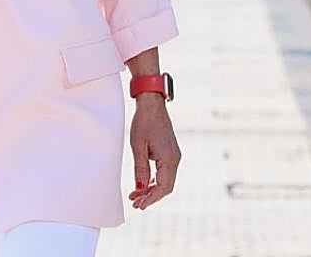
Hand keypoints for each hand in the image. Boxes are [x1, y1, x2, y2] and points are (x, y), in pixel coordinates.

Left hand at [128, 95, 179, 209]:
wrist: (152, 104)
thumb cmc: (144, 122)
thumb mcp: (138, 146)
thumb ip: (140, 169)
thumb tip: (140, 188)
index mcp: (169, 159)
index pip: (163, 187)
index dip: (151, 198)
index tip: (139, 205)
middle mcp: (175, 159)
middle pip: (165, 187)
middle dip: (150, 196)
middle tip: (135, 203)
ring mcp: (174, 156)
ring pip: (165, 180)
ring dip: (151, 189)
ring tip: (135, 196)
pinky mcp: (170, 153)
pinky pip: (164, 172)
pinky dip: (154, 180)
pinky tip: (143, 184)